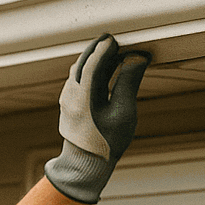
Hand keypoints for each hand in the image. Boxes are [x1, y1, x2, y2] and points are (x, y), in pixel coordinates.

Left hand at [44, 33, 150, 204]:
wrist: (85, 166)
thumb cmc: (106, 143)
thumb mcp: (123, 113)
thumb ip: (129, 83)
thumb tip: (137, 59)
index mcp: (83, 97)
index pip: (92, 64)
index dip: (104, 48)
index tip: (116, 39)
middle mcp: (70, 95)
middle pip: (83, 63)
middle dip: (98, 49)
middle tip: (114, 39)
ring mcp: (67, 100)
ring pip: (79, 71)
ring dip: (94, 59)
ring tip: (112, 52)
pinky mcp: (69, 104)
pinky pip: (78, 80)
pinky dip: (91, 70)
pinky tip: (103, 70)